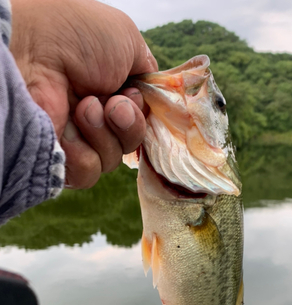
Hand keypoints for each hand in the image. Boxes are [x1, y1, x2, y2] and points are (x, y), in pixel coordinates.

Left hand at [10, 0, 157, 187]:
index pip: (139, 122)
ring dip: (105, 134)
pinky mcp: (59, 159)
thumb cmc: (80, 37)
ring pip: (112, 161)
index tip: (131, 94)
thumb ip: (147, 73)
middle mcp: (94, 118)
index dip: (140, 114)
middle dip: (128, 125)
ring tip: (83, 107)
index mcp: (110, 93)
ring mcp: (75, 139)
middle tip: (111, 104)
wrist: (36, 47)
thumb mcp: (127, 41)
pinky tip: (68, 126)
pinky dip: (84, 152)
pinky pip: (89, 172)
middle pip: (130, 144)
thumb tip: (147, 95)